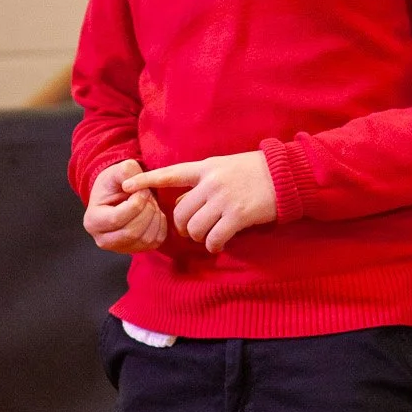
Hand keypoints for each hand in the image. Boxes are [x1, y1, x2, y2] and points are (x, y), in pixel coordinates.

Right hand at [84, 158, 167, 254]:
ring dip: (155, 217)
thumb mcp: (117, 171)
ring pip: (146, 239)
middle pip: (132, 232)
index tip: (143, 189)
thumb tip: (131, 185)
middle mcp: (103, 240)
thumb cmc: (115, 183)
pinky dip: (161, 226)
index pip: (117, 218)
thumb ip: (125, 171)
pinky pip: (156, 242)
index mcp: (92, 221)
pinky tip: (155, 213)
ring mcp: (120, 248)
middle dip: (147, 210)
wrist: (117, 195)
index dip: (136, 203)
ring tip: (151, 202)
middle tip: (149, 195)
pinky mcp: (136, 249)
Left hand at [127, 151, 276, 253]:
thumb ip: (203, 181)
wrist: (286, 174)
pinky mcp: (237, 215)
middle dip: (182, 227)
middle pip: (180, 212)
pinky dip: (213, 245)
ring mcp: (223, 199)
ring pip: (195, 227)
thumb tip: (184, 203)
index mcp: (206, 167)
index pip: (170, 174)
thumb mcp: (225, 166)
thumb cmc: (255, 171)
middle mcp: (211, 182)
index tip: (125, 187)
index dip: (146, 181)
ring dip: (198, 237)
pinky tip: (218, 245)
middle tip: (192, 231)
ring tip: (208, 237)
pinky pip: (214, 238)